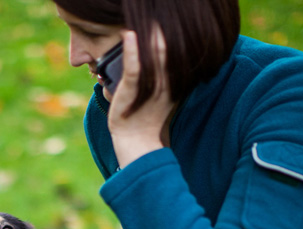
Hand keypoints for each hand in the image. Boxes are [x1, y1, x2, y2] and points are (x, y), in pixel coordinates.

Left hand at [108, 26, 176, 166]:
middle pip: (165, 48)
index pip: (173, 50)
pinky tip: (130, 34)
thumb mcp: (155, 94)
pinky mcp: (133, 88)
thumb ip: (159, 76)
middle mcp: (164, 79)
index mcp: (172, 80)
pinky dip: (132, 50)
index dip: (169, 34)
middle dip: (160, 30)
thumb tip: (152, 56)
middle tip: (160, 10)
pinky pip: (133, 66)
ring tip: (149, 17)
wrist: (136, 142)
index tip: (166, 18)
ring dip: (150, 35)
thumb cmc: (142, 118)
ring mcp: (150, 83)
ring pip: (152, 54)